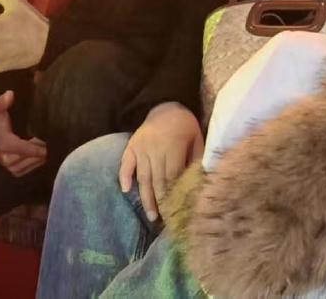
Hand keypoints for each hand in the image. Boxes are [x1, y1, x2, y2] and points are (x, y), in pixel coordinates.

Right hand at [0, 90, 47, 176]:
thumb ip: (2, 101)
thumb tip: (10, 94)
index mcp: (3, 144)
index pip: (21, 148)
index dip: (35, 148)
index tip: (49, 145)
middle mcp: (6, 159)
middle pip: (30, 157)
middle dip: (43, 149)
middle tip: (56, 139)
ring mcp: (11, 167)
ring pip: (33, 163)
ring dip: (43, 155)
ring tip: (53, 143)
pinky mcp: (16, 171)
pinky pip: (32, 167)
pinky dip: (40, 160)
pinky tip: (46, 150)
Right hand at [119, 102, 203, 223]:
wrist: (165, 104)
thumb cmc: (185, 124)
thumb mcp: (197, 137)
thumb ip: (197, 158)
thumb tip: (200, 182)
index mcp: (174, 146)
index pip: (173, 177)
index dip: (175, 196)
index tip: (178, 212)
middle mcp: (155, 149)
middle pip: (158, 181)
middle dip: (161, 203)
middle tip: (165, 222)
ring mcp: (141, 148)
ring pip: (143, 177)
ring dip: (146, 198)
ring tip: (151, 215)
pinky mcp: (131, 146)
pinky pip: (125, 163)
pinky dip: (125, 176)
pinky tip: (126, 191)